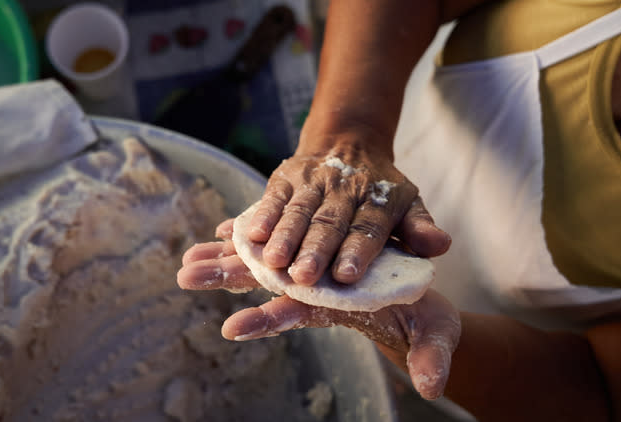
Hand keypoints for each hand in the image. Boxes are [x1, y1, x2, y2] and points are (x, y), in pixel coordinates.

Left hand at [177, 219, 460, 399]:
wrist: (420, 300)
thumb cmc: (425, 319)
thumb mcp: (435, 334)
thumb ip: (429, 357)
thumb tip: (431, 388)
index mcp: (338, 308)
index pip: (297, 315)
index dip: (267, 320)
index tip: (233, 327)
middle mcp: (317, 291)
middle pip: (265, 285)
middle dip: (226, 280)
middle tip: (185, 276)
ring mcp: (314, 273)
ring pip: (264, 264)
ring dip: (226, 261)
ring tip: (186, 260)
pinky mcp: (317, 253)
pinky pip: (279, 243)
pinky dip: (252, 237)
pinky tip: (221, 233)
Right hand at [245, 150, 449, 284]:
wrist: (349, 140)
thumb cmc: (379, 189)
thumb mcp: (408, 204)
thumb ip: (420, 229)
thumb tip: (441, 246)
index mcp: (378, 200)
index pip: (369, 227)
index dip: (358, 250)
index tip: (348, 275)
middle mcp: (345, 190)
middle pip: (330, 223)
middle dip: (316, 250)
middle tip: (304, 277)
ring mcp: (313, 181)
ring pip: (299, 211)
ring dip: (285, 236)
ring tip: (274, 262)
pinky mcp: (286, 177)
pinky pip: (273, 197)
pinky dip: (262, 216)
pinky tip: (252, 236)